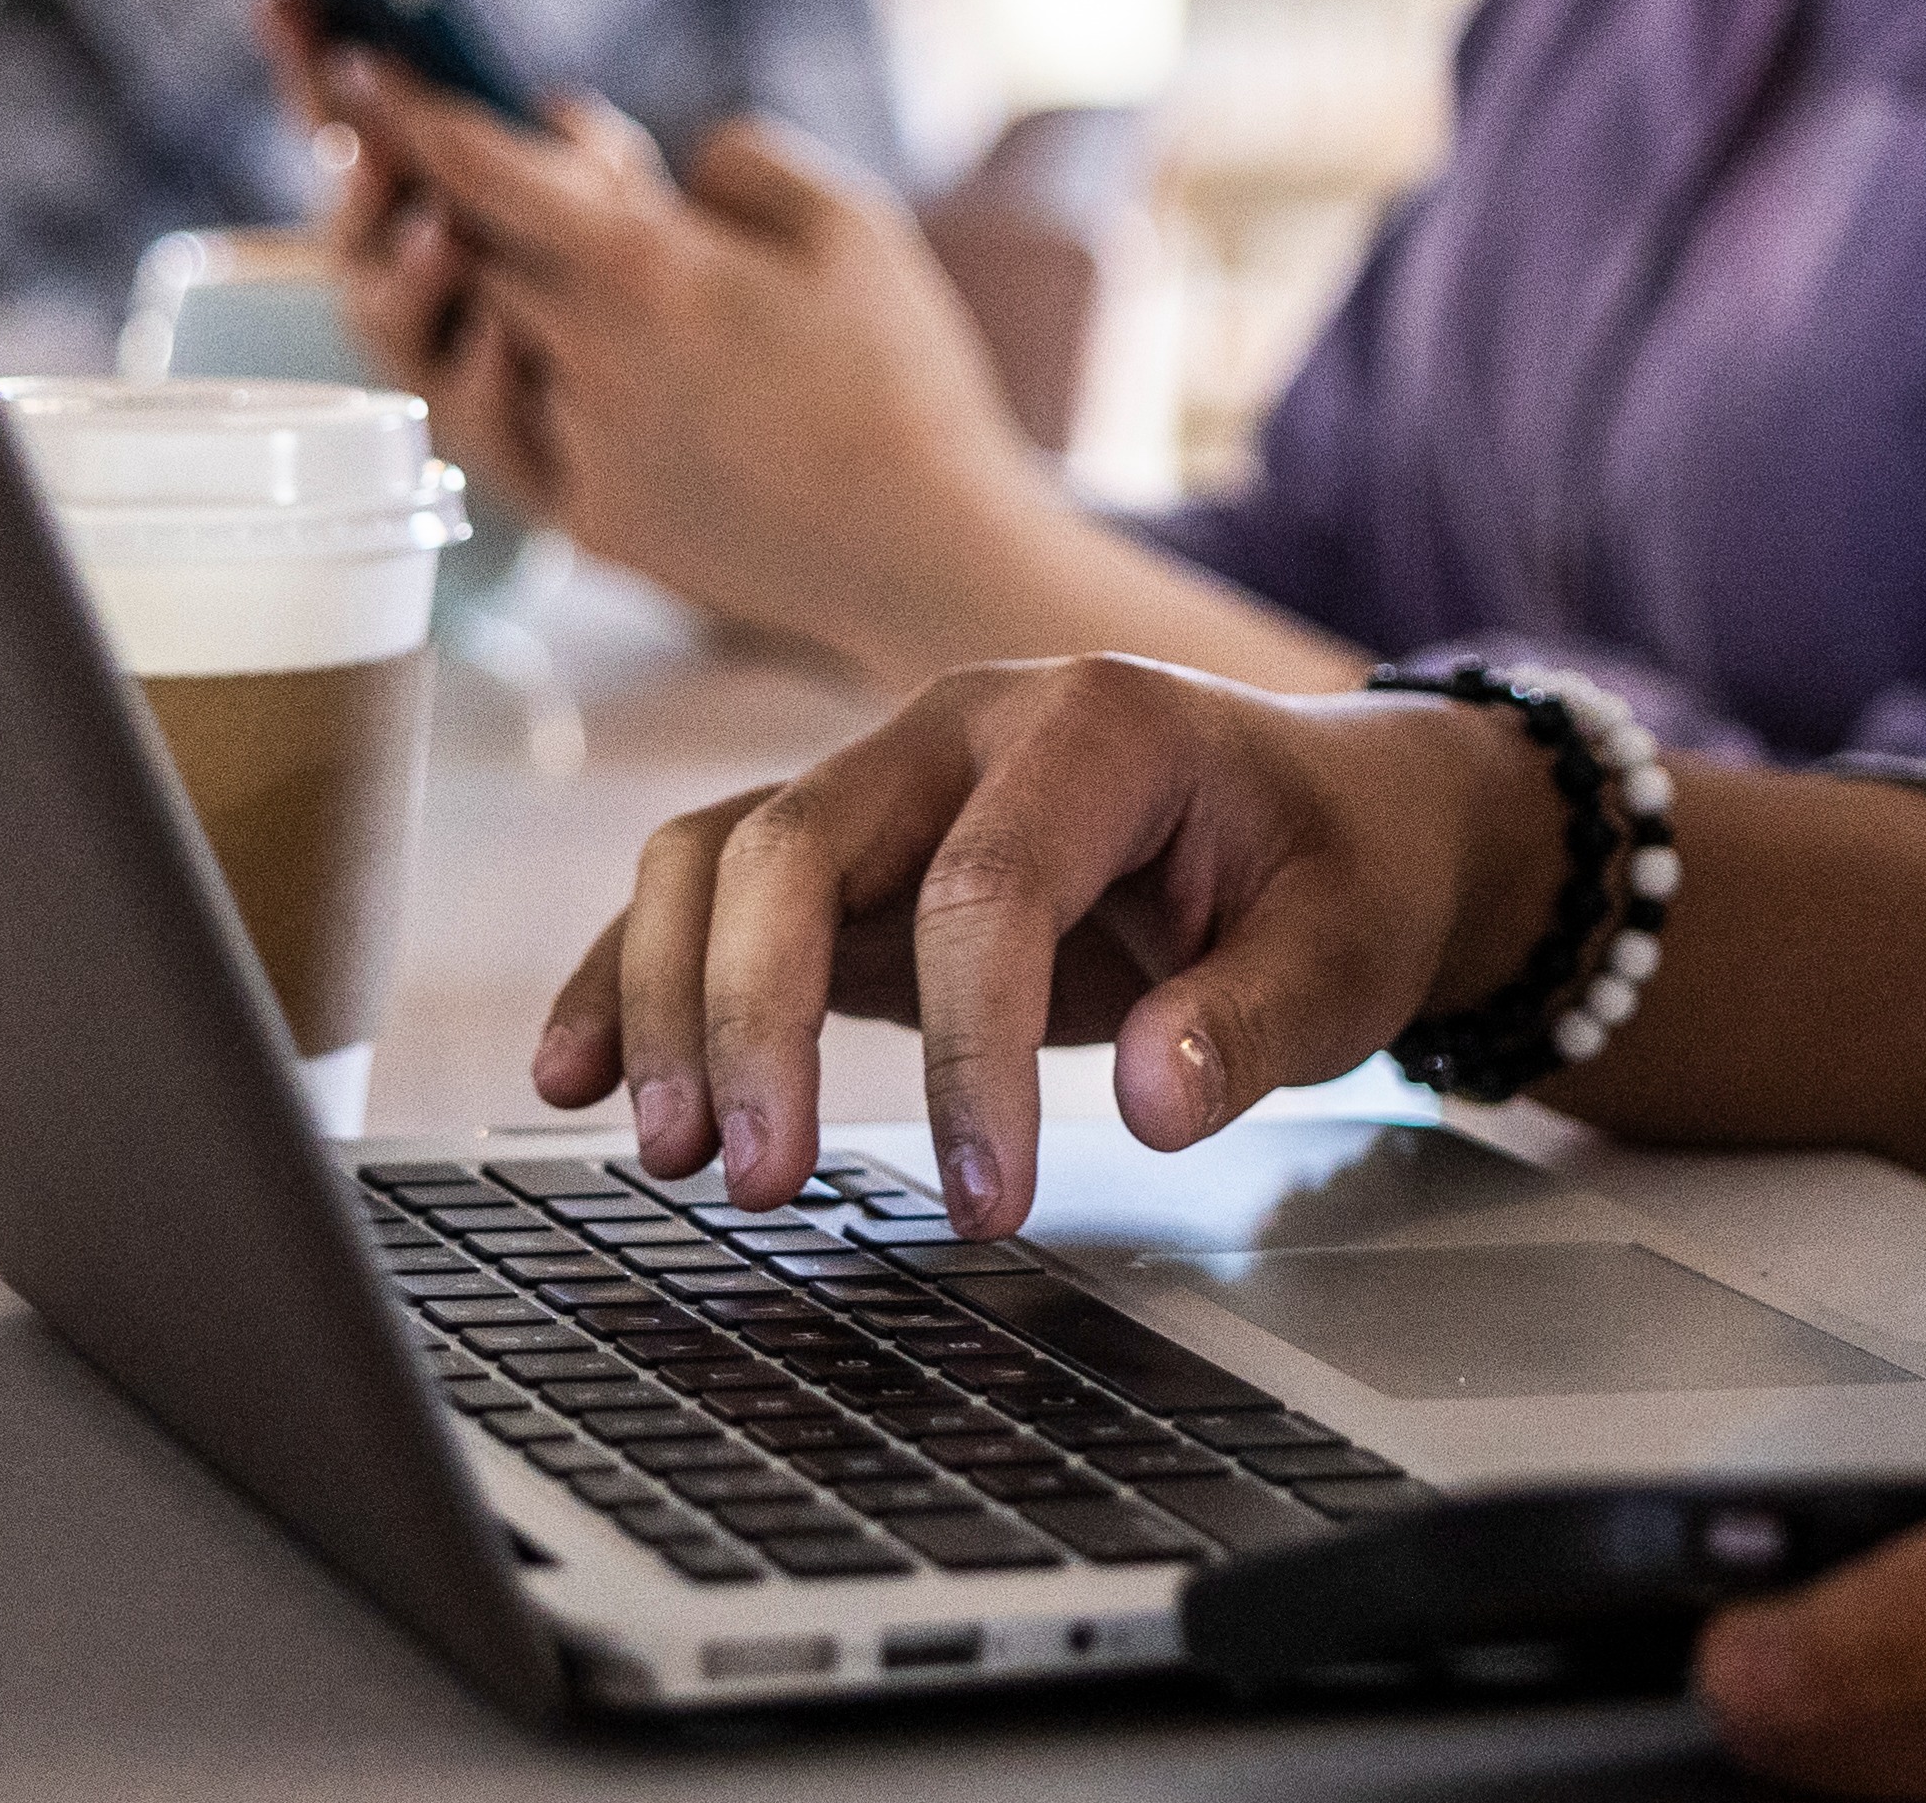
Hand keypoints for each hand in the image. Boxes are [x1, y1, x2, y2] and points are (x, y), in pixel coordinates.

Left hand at [309, 50, 1064, 674]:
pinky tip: (566, 358)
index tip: (353, 67)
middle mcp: (588, 359)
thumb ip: (741, 163)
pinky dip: (518, 379)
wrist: (923, 552)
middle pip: (461, 249)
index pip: (483, 170)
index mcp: (647, 270)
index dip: (408, 111)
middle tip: (451, 155)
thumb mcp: (851, 226)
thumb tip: (656, 164)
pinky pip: (512, 432)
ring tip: (505, 257)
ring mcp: (578, 449)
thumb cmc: (903, 378)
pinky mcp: (587, 520)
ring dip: (469, 288)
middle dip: (442, 194)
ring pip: (471, 342)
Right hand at [528, 655, 1565, 1233]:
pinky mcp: (844, 859)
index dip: (971, 1049)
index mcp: (1095, 728)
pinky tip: (576, 1076)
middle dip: (755, 1014)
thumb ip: (1261, 1021)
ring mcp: (885, 787)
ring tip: (669, 1152)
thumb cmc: (1334, 872)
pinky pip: (701, 895)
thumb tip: (1158, 1101)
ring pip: (717, 856)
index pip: (988, 886)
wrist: (1326, 811)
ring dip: (669, 999)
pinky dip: (629, 978)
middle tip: (757, 1181)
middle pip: (797, 842)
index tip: (986, 1198)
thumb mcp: (1350, 948)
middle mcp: (959, 731)